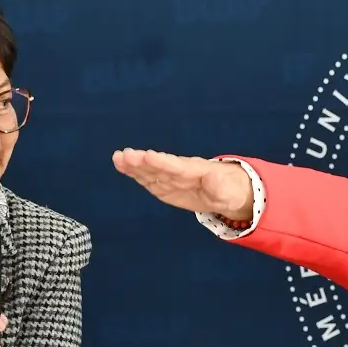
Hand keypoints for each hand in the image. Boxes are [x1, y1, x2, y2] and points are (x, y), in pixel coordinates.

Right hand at [112, 148, 253, 219]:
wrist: (226, 190)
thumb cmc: (229, 189)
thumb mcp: (229, 191)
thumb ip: (219, 186)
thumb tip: (213, 177)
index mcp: (196, 171)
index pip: (177, 166)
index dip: (163, 162)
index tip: (147, 155)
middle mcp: (180, 171)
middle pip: (160, 166)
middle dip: (143, 162)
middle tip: (124, 155)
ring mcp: (171, 178)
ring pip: (151, 171)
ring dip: (134, 166)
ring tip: (117, 157)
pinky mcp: (166, 186)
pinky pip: (149, 179)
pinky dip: (136, 174)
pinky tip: (122, 166)